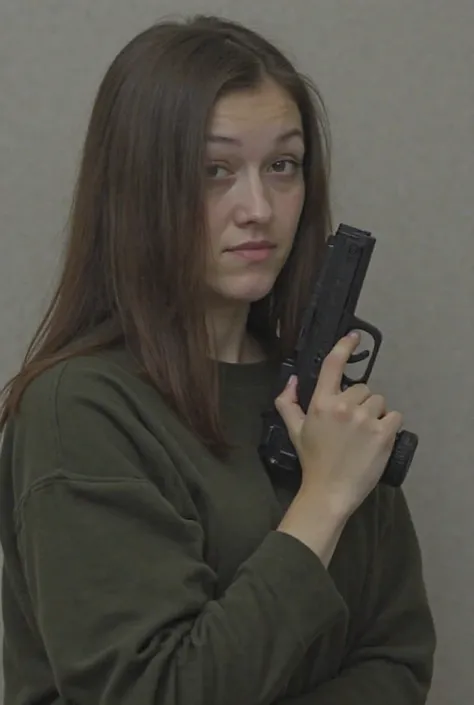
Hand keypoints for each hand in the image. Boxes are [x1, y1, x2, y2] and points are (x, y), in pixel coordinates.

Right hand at [275, 331, 402, 519]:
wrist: (329, 491)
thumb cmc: (313, 461)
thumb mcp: (295, 430)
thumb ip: (288, 402)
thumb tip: (292, 380)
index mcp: (321, 402)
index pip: (333, 365)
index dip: (345, 346)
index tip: (354, 336)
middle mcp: (344, 406)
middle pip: (363, 388)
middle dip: (360, 402)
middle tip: (352, 426)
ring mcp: (365, 419)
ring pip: (379, 401)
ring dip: (375, 414)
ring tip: (364, 435)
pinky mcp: (384, 434)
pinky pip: (395, 416)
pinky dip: (390, 425)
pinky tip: (378, 439)